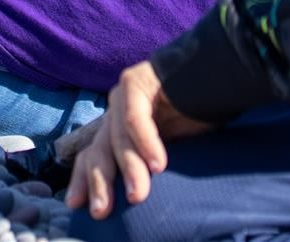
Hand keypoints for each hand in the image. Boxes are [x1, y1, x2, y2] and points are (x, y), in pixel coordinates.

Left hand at [64, 61, 213, 219]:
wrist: (212, 78)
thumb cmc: (193, 119)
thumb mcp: (167, 150)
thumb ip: (149, 166)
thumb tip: (139, 202)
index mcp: (118, 130)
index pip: (93, 156)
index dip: (84, 180)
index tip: (77, 207)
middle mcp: (114, 112)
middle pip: (99, 150)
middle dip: (99, 182)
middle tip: (101, 211)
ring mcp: (122, 95)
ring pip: (119, 138)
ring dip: (130, 169)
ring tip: (138, 195)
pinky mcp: (136, 82)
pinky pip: (136, 116)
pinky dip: (146, 142)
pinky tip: (158, 164)